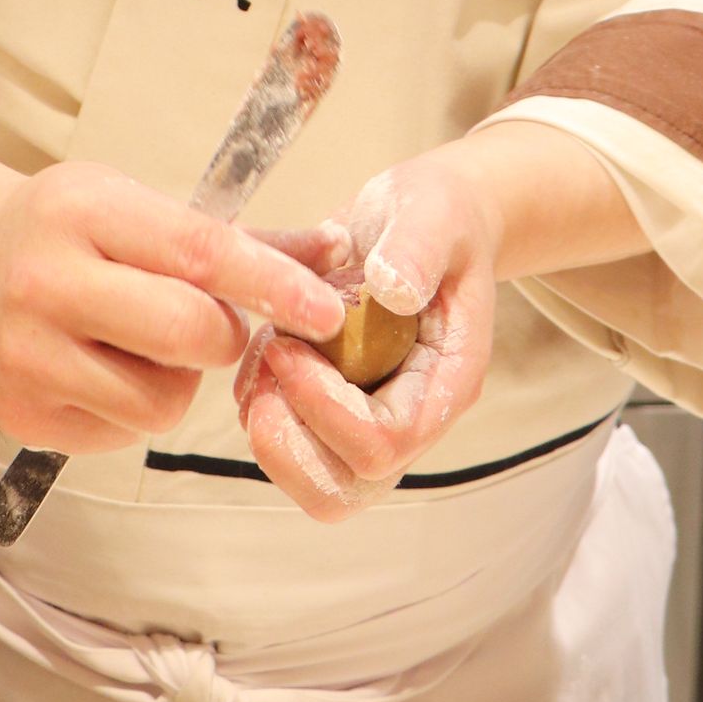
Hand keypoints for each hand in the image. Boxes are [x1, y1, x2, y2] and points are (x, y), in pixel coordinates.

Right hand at [0, 107, 343, 458]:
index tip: (325, 308)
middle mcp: (46, 283)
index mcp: (84, 211)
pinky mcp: (20, 414)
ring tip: (143, 343)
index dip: (273, 283)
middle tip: (210, 321)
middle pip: (188, 334)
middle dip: (224, 335)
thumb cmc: (63, 227)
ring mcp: (26, 355)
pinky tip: (103, 367)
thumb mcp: (134, 204)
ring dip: (177, 379)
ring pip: (160, 400)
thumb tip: (330, 252)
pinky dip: (132, 406)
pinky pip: (121, 433)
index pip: (200, 253)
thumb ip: (229, 239)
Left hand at [233, 119, 649, 522]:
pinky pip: (286, 444)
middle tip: (265, 368)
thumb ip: (417, 249)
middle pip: (345, 488)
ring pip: (313, 481)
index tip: (292, 347)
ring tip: (263, 353)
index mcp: (445, 379)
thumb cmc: (438, 216)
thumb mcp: (433, 213)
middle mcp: (410, 415)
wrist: (427, 218)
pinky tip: (263, 340)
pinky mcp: (333, 407)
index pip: (387, 441)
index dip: (328, 409)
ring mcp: (370, 417)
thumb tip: (391, 289)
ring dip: (269, 427)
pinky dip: (256, 402)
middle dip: (288, 443)